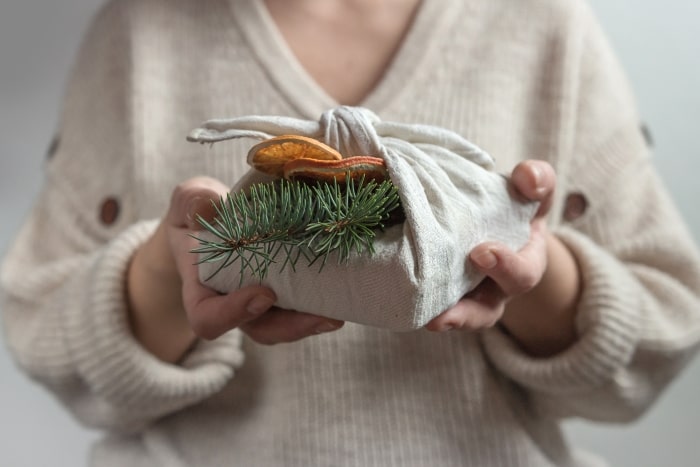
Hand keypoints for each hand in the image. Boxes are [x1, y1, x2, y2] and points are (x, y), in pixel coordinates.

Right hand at [127, 176, 342, 362]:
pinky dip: (321, 303)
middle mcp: (233, 302)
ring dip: (312, 322)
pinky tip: (345, 293)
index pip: (208, 317)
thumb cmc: (199, 211)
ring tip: (339, 312)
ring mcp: (261, 301)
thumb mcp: (189, 200)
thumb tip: (209, 208)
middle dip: (291, 327)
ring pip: (285, 325)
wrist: (216, 218)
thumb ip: (193, 202)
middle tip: (321, 316)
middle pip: (259, 329)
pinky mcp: (284, 291)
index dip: (234, 314)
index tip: (264, 293)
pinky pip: (301, 307)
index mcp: (202, 288)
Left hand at [426, 160, 579, 355]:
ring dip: (440, 321)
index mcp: (523, 264)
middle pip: (485, 312)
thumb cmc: (514, 202)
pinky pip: (428, 306)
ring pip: (455, 319)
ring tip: (424, 322)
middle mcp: (494, 289)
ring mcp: (465, 295)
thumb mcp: (531, 188)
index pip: (522, 275)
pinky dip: (415, 304)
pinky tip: (396, 298)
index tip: (483, 252)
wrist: (490, 214)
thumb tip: (528, 180)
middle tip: (446, 310)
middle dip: (468, 312)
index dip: (506, 267)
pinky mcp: (437, 292)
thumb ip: (537, 179)